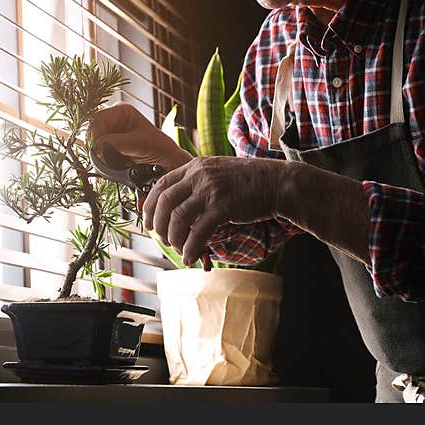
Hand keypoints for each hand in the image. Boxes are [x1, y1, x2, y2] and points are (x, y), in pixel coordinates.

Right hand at [88, 102, 191, 169]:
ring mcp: (110, 131)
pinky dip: (100, 157)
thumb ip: (115, 143)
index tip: (95, 149)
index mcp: (122, 110)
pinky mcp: (108, 144)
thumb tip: (96, 146)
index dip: (94, 134)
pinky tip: (110, 162)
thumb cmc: (158, 148)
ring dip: (98, 153)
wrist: (166, 162)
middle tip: (102, 158)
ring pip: (92, 141)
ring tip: (109, 161)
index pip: (98, 119)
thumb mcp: (137, 144)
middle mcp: (113, 118)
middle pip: (92, 129)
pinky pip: (96, 150)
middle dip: (95, 145)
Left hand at [143, 156, 285, 266]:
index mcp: (194, 166)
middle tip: (164, 240)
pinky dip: (191, 247)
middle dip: (158, 226)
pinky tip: (191, 257)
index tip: (148, 223)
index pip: (161, 185)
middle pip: (164, 203)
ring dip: (174, 239)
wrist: (276, 182)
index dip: (149, 207)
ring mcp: (211, 190)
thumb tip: (176, 206)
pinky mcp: (224, 206)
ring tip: (179, 249)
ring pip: (178, 218)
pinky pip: (199, 231)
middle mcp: (199, 175)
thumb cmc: (247, 182)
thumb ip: (196, 183)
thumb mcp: (216, 172)